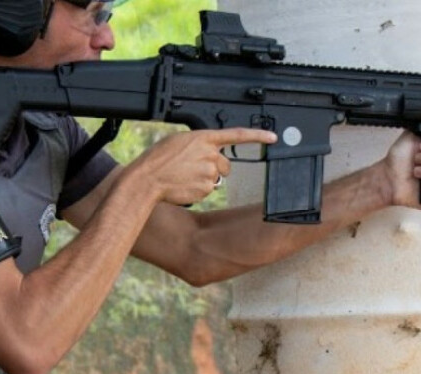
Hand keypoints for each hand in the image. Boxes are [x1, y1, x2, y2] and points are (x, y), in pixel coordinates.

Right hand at [127, 128, 276, 205]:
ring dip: (204, 179)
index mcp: (203, 138)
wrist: (147, 179)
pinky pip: (208, 190)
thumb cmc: (158, 159)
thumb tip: (210, 155)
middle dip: (214, 168)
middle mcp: (210, 154)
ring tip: (183, 177)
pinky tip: (183, 186)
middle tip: (192, 170)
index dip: (258, 136)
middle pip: (225, 164)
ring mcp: (209, 172)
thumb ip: (198, 145)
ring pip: (216, 179)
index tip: (273, 137)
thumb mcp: (178, 142)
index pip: (238, 135)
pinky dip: (198, 190)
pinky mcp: (206, 188)